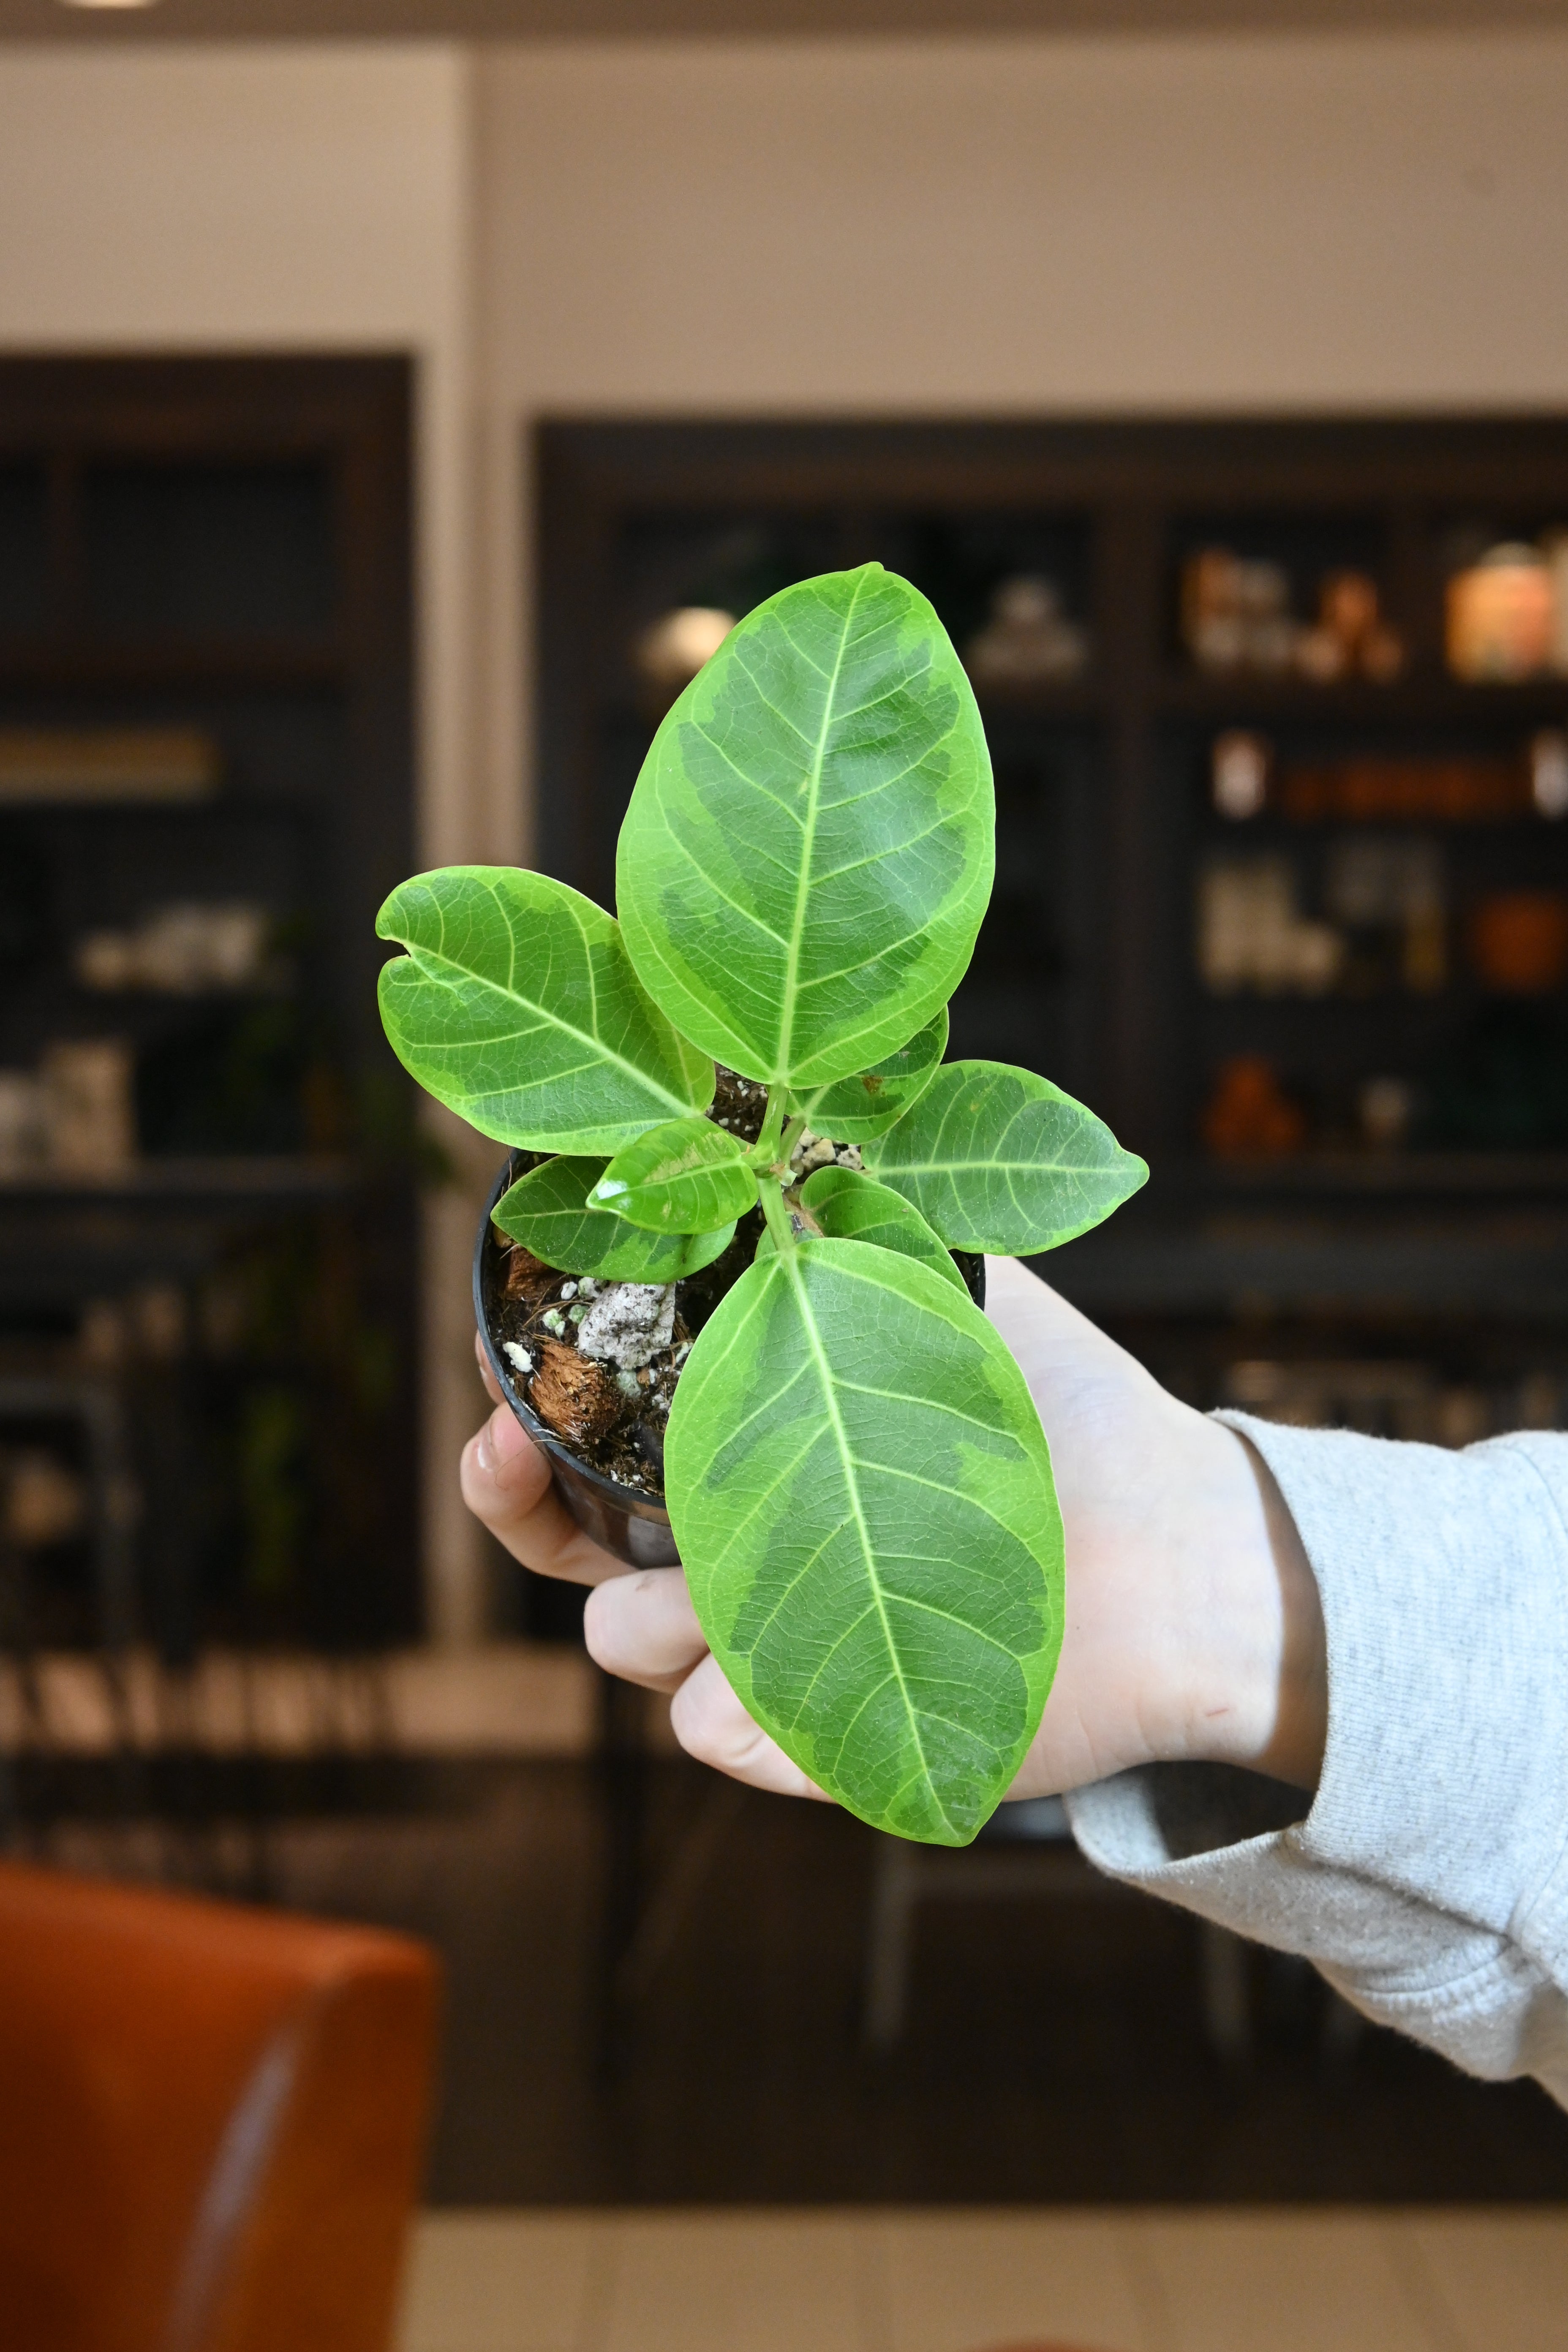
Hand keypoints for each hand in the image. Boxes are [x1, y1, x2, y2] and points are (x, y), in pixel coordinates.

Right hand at [462, 1258, 1326, 1805]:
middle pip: (570, 1562)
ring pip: (629, 1644)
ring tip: (813, 1536)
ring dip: (688, 1596)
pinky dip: (761, 1690)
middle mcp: (744, 1560)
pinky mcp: (813, 1750)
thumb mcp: (944, 1287)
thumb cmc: (1063, 1410)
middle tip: (509, 1452)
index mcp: (752, 1459)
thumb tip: (750, 1150)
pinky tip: (849, 1636)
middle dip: (521, 1505)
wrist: (1174, 1549)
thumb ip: (844, 1225)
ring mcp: (769, 1661)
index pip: (590, 1456)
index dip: (525, 1425)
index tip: (498, 1386)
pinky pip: (713, 1732)